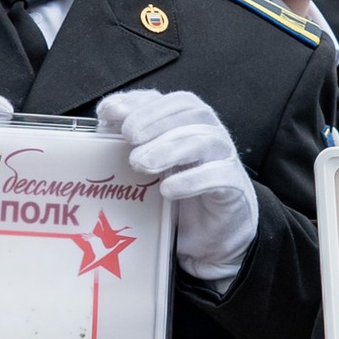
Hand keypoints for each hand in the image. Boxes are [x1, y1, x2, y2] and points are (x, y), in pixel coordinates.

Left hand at [97, 87, 258, 287]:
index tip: (109, 112)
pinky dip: (191, 180)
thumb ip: (131, 146)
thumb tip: (103, 125)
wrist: (212, 237)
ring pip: (204, 140)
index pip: (168, 101)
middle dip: (154, 120)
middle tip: (128, 137)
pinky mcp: (234, 189)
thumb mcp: (151, 169)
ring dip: (169, 148)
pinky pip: (219, 176)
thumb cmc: (179, 195)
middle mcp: (210, 134)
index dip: (139, 102)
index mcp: (189, 124)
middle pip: (189, 112)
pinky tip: (167, 190)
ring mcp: (225, 159)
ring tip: (140, 164)